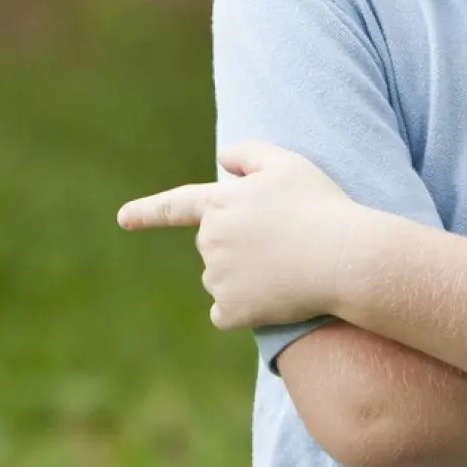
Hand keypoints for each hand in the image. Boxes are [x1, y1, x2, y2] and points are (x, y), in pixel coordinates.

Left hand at [117, 141, 356, 329]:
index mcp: (220, 203)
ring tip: (285, 266)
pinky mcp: (232, 311)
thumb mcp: (288, 163)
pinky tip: (275, 296)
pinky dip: (246, 309)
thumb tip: (221, 159)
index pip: (177, 205)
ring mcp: (219, 278)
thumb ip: (250, 154)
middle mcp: (211, 240)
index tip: (123, 218)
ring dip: (243, 276)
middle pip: (212, 245)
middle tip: (280, 240)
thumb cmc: (318, 206)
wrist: (343, 257)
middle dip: (236, 243)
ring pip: (220, 279)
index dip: (148, 210)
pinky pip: (228, 313)